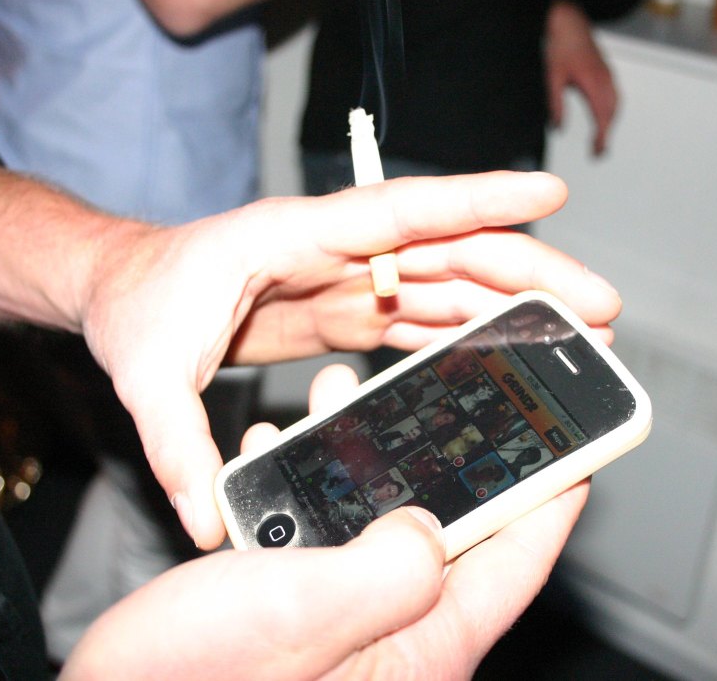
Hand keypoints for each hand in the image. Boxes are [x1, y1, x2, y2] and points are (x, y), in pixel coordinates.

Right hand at [61, 365, 590, 680]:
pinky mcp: (300, 596)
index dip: (558, 489)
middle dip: (455, 448)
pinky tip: (284, 441)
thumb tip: (433, 523)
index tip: (583, 433)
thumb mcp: (308, 615)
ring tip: (348, 392)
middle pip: (458, 522)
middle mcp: (394, 626)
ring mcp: (346, 609)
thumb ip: (391, 568)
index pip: (521, 555)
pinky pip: (328, 523)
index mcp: (423, 641)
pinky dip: (311, 474)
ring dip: (370, 447)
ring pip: (383, 511)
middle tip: (466, 386)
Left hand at [80, 171, 619, 548]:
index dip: (479, 202)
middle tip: (596, 306)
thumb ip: (177, 445)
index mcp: (292, 238)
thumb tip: (206, 521)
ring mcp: (343, 278)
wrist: (119, 290)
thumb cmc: (135, 307)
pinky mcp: (342, 307)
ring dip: (507, 304)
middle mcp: (332, 251)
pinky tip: (499, 354)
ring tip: (569, 333)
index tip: (549, 194)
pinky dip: (463, 330)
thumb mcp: (147, 375)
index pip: (400, 212)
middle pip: (447, 251)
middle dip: (526, 273)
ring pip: (443, 281)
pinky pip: (417, 314)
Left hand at [544, 1, 617, 154]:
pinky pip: (615, 96)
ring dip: (610, 123)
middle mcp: (605, 80)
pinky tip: (604, 117)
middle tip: (598, 152)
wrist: (570, 23)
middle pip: (611, 114)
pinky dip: (611, 111)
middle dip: (606, 134)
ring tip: (601, 140)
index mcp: (593, 83)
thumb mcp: (553, 78)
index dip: (601, 137)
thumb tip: (558, 127)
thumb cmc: (561, 46)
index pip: (602, 117)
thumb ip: (555, 104)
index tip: (598, 152)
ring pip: (615, 105)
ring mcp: (608, 75)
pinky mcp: (607, 72)